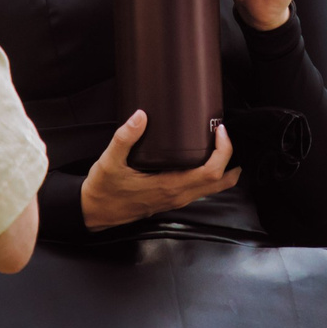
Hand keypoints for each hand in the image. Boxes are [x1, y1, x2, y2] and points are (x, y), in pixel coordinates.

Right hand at [81, 113, 240, 231]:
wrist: (95, 212)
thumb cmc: (103, 189)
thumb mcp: (109, 161)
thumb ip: (125, 138)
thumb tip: (140, 116)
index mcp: (169, 186)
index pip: (210, 172)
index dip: (222, 151)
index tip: (219, 130)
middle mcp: (178, 195)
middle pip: (221, 182)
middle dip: (231, 159)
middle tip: (226, 135)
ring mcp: (177, 199)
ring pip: (213, 187)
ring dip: (223, 167)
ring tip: (218, 143)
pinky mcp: (172, 198)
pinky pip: (201, 188)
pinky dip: (210, 173)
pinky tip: (201, 157)